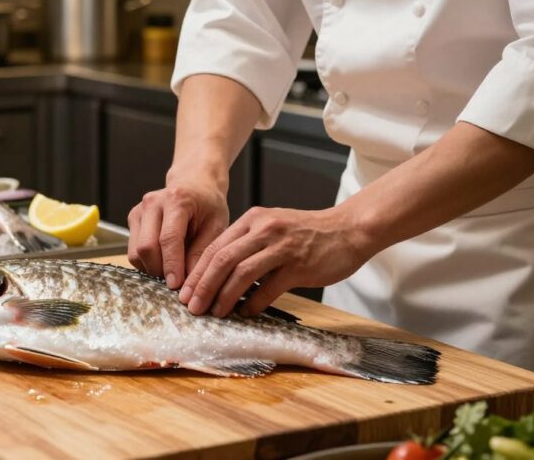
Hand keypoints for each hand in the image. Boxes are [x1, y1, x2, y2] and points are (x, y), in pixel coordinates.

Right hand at [127, 179, 228, 289]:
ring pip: (135, 252)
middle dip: (160, 270)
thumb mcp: (216, 226)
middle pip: (146, 247)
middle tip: (178, 283)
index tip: (176, 286)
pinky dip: (147, 263)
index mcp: (177, 199)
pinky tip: (164, 260)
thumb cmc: (208, 205)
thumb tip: (189, 282)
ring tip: (172, 270)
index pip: (168, 238)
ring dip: (152, 268)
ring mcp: (139, 210)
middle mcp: (152, 202)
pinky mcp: (133, 219)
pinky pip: (133, 251)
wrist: (194, 183)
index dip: (171, 265)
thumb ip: (202, 252)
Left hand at [179, 205, 378, 316]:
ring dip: (224, 296)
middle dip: (203, 286)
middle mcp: (263, 230)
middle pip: (222, 259)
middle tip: (193, 306)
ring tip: (215, 312)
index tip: (185, 292)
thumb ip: (247, 244)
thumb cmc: (308, 234)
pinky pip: (270, 288)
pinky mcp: (299, 265)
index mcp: (253, 220)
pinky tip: (246, 313)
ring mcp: (282, 247)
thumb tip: (219, 273)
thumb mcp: (272, 228)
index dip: (196, 272)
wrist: (348, 229)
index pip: (215, 247)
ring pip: (242, 273)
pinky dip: (254, 303)